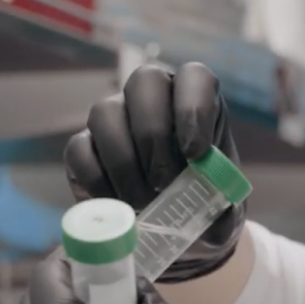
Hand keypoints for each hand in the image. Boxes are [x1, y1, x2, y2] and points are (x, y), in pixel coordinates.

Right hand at [65, 62, 243, 282]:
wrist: (172, 226)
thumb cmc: (202, 203)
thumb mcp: (224, 210)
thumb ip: (225, 207)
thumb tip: (213, 207)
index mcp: (195, 99)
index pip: (193, 77)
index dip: (193, 109)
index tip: (196, 154)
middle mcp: (152, 96)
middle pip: (144, 81)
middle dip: (153, 135)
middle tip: (165, 181)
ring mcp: (114, 116)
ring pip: (105, 112)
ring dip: (124, 162)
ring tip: (143, 201)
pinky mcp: (84, 145)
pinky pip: (79, 149)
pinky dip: (97, 181)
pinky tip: (117, 205)